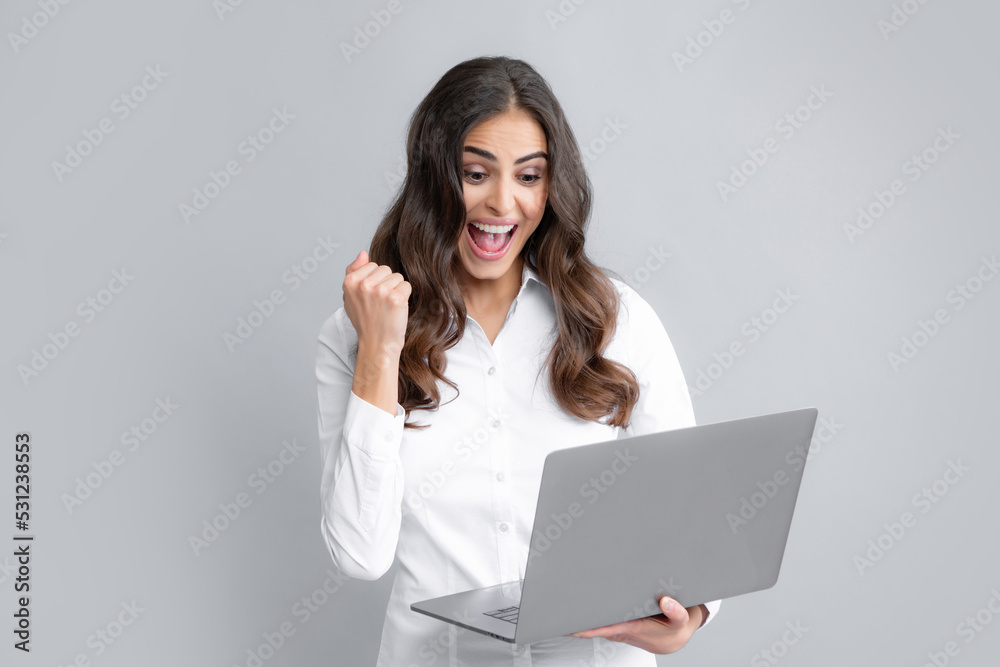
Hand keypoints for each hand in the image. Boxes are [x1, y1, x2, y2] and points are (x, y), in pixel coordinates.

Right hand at [342, 250, 410, 351]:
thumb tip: (363, 253)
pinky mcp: (395, 297)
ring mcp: (380, 291)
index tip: (370, 297)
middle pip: (386, 269)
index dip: (375, 280)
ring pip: (397, 277)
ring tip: (387, 306)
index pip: (372, 265)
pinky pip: (406, 286)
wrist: (377, 344)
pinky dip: (404, 297)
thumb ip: (354, 271)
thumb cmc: (365, 321)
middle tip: (380, 303)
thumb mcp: (350, 296)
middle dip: (386, 283)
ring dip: (396, 290)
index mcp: (350, 281)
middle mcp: (364, 285)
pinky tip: (396, 309)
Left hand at [567, 597, 703, 654]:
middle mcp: (623, 629)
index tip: (573, 626)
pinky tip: (578, 608)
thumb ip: (677, 613)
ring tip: (561, 607)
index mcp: (635, 628)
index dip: (589, 628)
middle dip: (578, 621)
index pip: (607, 628)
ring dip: (581, 617)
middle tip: (558, 612)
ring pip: (597, 623)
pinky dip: (589, 616)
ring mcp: (620, 627)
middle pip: (596, 626)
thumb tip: (666, 602)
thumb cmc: (675, 627)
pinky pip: (601, 620)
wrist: (677, 637)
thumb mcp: (682, 621)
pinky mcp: (620, 623)